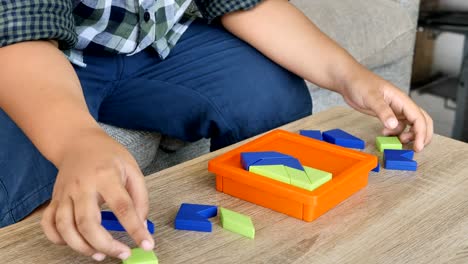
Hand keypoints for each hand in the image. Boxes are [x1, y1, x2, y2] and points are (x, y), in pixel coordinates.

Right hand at [40, 128, 153, 260]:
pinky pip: (49, 224)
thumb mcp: (132, 169)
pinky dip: (58, 239)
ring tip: (101, 254)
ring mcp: (64, 194)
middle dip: (105, 245)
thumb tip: (142, 225)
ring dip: (82, 247)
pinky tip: (76, 243)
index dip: (135, 229)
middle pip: (87, 223)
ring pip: (66, 228)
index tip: (147, 244)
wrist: (77, 142)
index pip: (122, 207)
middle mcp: (82, 186)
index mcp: (106, 176)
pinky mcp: (54, 199)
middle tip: (123, 253)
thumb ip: (140, 198)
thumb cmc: (108, 155)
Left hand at [340, 69, 432, 151]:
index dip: (421, 133)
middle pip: (421, 121)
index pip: (419, 118)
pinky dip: (396, 133)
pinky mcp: (387, 114)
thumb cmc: (360, 83)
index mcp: (402, 99)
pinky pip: (398, 126)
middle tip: (416, 148)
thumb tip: (394, 125)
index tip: (418, 146)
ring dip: (409, 135)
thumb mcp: (371, 97)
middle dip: (422, 135)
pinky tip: (385, 133)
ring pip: (411, 125)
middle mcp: (401, 105)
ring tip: (398, 141)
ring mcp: (395, 109)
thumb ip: (383, 111)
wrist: (348, 81)